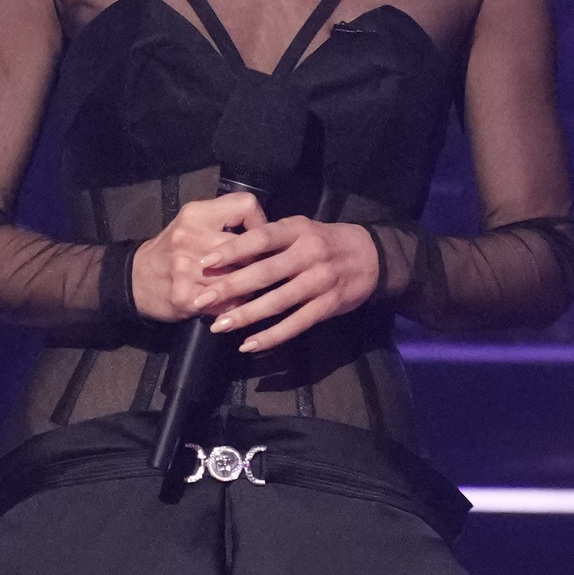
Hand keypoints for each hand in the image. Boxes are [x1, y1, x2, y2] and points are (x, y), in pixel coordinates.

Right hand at [128, 189, 269, 325]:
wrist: (133, 280)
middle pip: (249, 247)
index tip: (262, 240)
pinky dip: (235, 306)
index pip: (245, 206)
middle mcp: (191, 237)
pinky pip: (227, 303)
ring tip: (250, 288)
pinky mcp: (186, 297)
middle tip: (263, 269)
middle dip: (260, 261)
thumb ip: (223, 221)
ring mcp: (187, 268)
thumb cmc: (171, 251)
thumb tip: (264, 231)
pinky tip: (233, 305)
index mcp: (196, 214)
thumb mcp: (191, 223)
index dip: (261, 223)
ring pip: (241, 278)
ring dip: (250, 286)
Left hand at [198, 212, 384, 354]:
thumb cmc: (325, 241)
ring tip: (219, 326)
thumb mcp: (301, 229)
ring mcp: (320, 281)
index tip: (205, 262)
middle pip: (265, 272)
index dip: (232, 249)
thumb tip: (227, 251)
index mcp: (298, 230)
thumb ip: (271, 239)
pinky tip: (249, 345)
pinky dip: (272, 336)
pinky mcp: (329, 305)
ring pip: (278, 301)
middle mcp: (309, 253)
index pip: (261, 238)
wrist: (372, 257)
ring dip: (246, 315)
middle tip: (201, 299)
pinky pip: (296, 324)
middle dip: (230, 287)